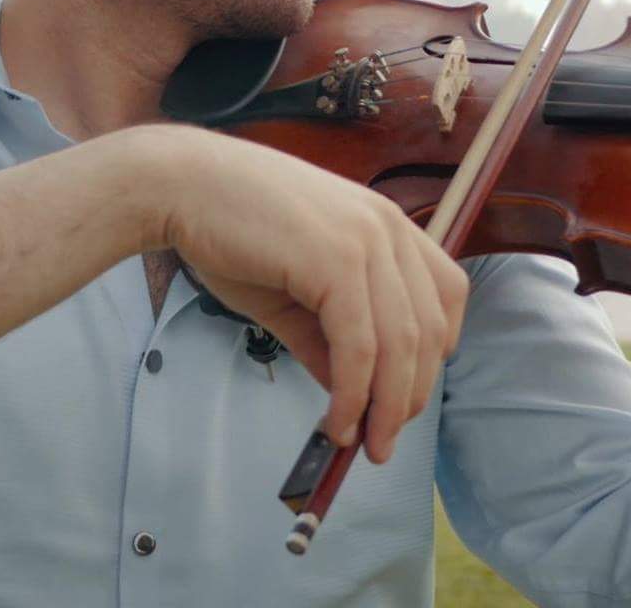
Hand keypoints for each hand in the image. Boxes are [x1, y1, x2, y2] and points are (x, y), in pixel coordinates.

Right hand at [149, 126, 468, 462]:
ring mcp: (366, 240)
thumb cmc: (233, 231)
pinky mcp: (337, 259)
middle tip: (382, 440)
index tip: (404, 394)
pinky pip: (361, 345)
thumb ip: (328, 339)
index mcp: (388, 224)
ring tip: (361, 444)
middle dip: (410, 394)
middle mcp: (389, 226)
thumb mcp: (295, 291)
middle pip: (430, 328)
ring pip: (400, 343)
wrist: (183, 187)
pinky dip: (354, 394)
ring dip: (386, 407)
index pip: (447, 293)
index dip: (433, 351)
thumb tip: (354, 395)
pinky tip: (337, 422)